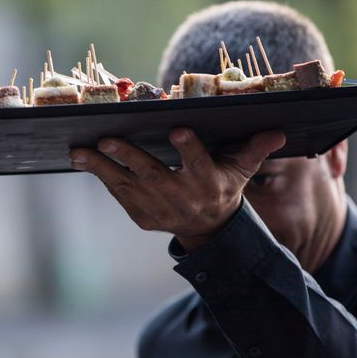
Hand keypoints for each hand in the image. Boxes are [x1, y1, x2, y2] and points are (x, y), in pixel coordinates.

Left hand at [69, 128, 284, 251]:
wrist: (208, 228)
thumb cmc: (223, 186)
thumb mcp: (241, 170)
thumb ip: (254, 149)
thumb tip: (277, 131)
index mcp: (209, 183)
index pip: (200, 164)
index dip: (190, 149)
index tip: (178, 130)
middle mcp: (183, 198)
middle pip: (154, 175)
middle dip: (130, 157)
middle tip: (108, 139)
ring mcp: (160, 210)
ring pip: (128, 185)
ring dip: (102, 168)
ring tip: (79, 151)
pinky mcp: (142, 216)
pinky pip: (119, 194)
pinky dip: (102, 177)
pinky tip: (83, 160)